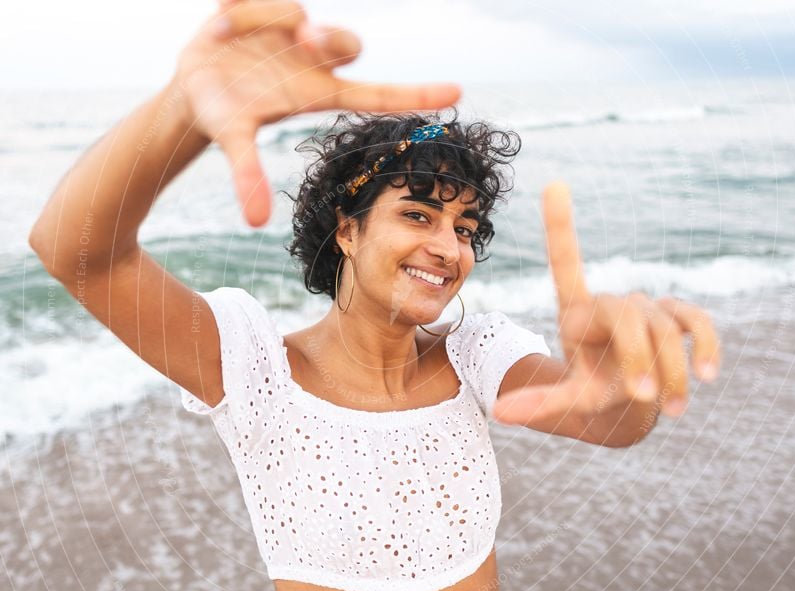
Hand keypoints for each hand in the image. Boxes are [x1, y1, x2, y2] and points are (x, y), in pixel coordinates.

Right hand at [171, 0, 460, 225]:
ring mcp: (294, 30)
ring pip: (299, 12)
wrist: (194, 83)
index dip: (415, 94)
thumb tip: (255, 222)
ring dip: (270, 18)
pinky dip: (242, 7)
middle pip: (348, 44)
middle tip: (303, 40)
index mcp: (317, 93)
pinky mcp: (271, 6)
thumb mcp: (233, 139)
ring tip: (231, 30)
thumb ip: (247, 175)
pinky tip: (222, 20)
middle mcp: (315, 61)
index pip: (377, 94)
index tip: (458, 92)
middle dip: (330, 39)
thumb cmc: (224, 114)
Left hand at [493, 182, 720, 425]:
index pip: (566, 264)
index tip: (554, 184)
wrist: (630, 399)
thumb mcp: (567, 400)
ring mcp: (645, 307)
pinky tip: (706, 375)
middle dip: (637, 357)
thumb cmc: (593, 391)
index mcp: (575, 314)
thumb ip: (539, 403)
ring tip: (673, 409)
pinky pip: (696, 321)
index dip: (561, 225)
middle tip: (639, 395)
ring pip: (664, 328)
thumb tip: (497, 413)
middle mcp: (608, 304)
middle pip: (627, 313)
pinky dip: (705, 347)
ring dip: (671, 371)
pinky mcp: (677, 316)